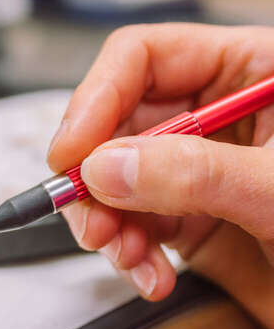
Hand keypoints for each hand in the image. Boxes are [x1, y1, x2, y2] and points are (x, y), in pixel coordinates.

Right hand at [47, 24, 273, 328]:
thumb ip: (197, 172)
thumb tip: (108, 167)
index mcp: (256, 71)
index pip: (148, 57)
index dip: (98, 97)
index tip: (74, 151)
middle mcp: (223, 116)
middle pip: (120, 121)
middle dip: (95, 172)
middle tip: (84, 211)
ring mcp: (208, 170)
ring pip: (118, 178)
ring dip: (106, 220)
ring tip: (118, 250)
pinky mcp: (201, 220)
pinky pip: (138, 224)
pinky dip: (129, 252)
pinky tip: (146, 272)